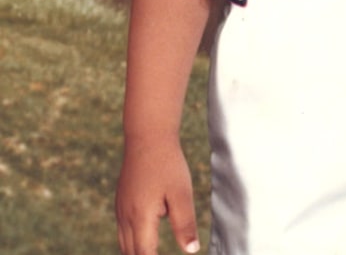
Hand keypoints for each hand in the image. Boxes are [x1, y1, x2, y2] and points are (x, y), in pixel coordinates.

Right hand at [116, 136, 199, 254]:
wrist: (148, 136)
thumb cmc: (167, 163)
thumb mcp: (181, 193)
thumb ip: (185, 223)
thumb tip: (191, 250)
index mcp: (140, 217)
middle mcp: (126, 216)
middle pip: (131, 252)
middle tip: (157, 254)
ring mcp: (121, 207)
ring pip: (124, 242)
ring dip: (136, 252)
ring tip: (152, 251)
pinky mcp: (121, 199)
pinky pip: (123, 228)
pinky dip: (132, 239)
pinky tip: (145, 237)